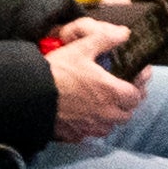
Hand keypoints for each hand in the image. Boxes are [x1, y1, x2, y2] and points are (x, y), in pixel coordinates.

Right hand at [43, 17, 143, 141]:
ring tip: (103, 107)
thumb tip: (124, 33)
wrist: (30, 93)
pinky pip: (88, 135)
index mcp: (110, 92)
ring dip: (110, 119)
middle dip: (126, 105)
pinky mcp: (74, 135)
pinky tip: (83, 118)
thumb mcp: (81, 48)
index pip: (136, 97)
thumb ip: (105, 39)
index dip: (137, 89)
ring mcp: (89, 126)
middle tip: (120, 94)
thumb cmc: (57, 71)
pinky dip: (90, 128)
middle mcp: (104, 113)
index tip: (135, 81)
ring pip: (109, 127)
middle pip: (126, 115)